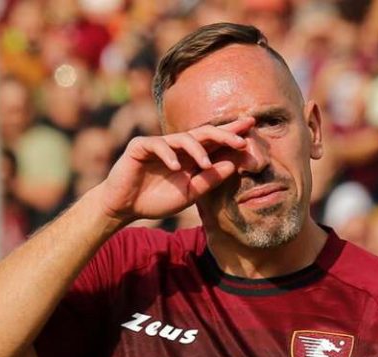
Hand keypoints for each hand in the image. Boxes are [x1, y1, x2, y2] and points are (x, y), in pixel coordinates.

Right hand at [100, 117, 253, 221]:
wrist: (124, 207)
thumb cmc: (157, 199)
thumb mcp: (190, 193)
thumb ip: (210, 179)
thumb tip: (235, 164)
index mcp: (191, 156)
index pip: (215, 141)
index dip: (232, 134)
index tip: (252, 127)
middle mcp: (177, 146)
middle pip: (204, 133)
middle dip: (223, 134)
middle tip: (241, 139)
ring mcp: (159, 144)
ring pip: (183, 138)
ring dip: (197, 150)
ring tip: (206, 164)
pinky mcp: (140, 146)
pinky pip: (157, 145)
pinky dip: (168, 155)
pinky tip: (176, 166)